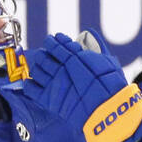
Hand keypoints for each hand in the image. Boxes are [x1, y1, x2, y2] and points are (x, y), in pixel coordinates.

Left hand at [25, 32, 141, 141]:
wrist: (106, 109)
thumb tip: (90, 32)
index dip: (54, 42)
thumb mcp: (107, 61)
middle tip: (47, 57)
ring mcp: (53, 83)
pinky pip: (30, 88)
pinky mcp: (48, 99)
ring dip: (37, 68)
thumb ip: (97, 45)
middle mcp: (60, 68)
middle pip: (42, 56)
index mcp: (73, 57)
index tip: (55, 42)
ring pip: (35, 69)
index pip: (55, 44)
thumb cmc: (111, 86)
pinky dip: (30, 85)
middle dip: (44, 55)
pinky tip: (35, 84)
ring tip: (42, 70)